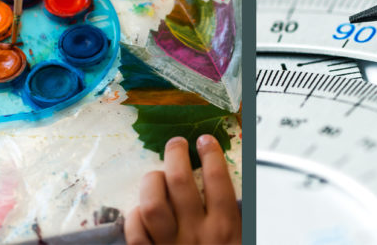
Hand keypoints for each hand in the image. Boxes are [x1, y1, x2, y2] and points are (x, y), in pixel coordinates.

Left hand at [125, 135, 240, 244]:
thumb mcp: (241, 238)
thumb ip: (232, 212)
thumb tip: (221, 178)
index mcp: (224, 226)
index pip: (216, 177)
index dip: (210, 152)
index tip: (205, 141)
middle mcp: (197, 233)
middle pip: (179, 180)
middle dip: (175, 154)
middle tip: (176, 144)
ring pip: (152, 204)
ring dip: (152, 183)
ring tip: (157, 176)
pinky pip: (135, 231)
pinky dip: (135, 216)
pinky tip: (142, 211)